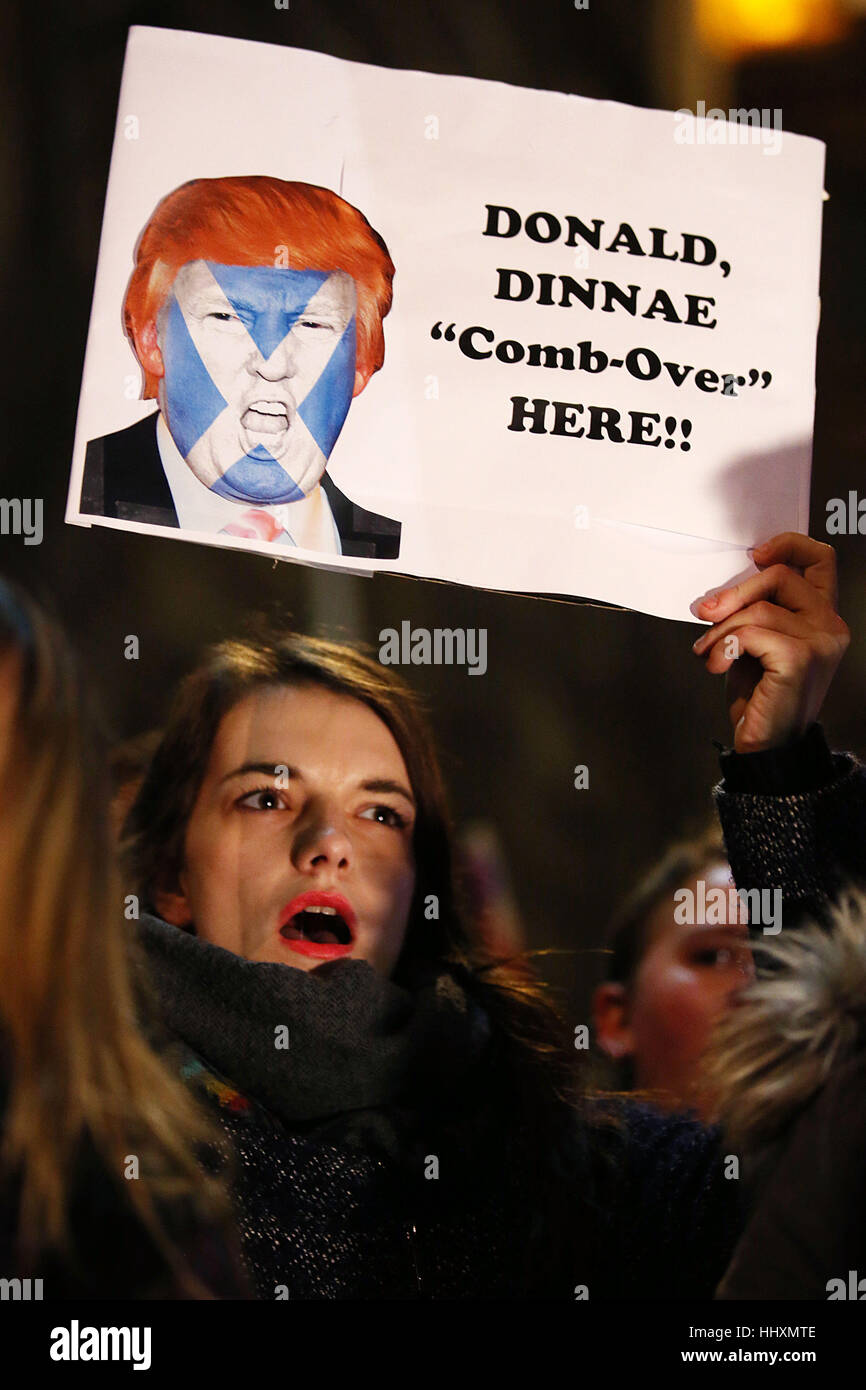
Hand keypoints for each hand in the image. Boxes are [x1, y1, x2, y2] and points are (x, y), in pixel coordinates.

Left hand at [692, 533, 849, 752]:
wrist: (766, 745)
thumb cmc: (759, 693)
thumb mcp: (756, 641)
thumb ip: (755, 609)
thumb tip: (723, 590)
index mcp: (823, 615)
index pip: (821, 558)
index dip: (789, 544)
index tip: (755, 554)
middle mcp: (830, 625)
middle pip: (782, 575)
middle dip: (734, 592)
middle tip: (705, 612)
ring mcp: (821, 641)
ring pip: (758, 609)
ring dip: (721, 629)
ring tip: (708, 651)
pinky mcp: (800, 658)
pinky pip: (750, 633)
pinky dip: (724, 646)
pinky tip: (717, 665)